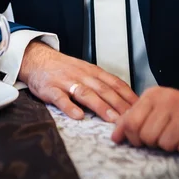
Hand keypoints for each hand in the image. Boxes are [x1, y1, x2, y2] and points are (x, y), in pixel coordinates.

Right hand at [19, 40, 137, 122]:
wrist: (38, 59)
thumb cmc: (64, 69)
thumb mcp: (85, 71)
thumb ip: (101, 83)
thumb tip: (124, 99)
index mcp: (92, 71)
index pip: (114, 82)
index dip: (128, 95)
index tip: (140, 107)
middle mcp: (82, 75)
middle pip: (104, 89)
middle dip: (119, 104)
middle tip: (131, 117)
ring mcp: (66, 82)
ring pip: (86, 93)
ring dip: (100, 106)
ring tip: (111, 119)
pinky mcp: (50, 89)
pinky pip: (60, 98)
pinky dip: (69, 107)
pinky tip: (77, 116)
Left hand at [111, 86, 178, 154]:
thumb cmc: (177, 113)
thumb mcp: (153, 110)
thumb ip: (131, 120)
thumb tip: (115, 137)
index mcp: (153, 94)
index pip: (131, 123)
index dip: (133, 138)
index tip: (141, 140)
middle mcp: (170, 98)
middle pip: (148, 136)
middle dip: (154, 143)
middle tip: (163, 136)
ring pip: (166, 144)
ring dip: (172, 146)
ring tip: (178, 136)